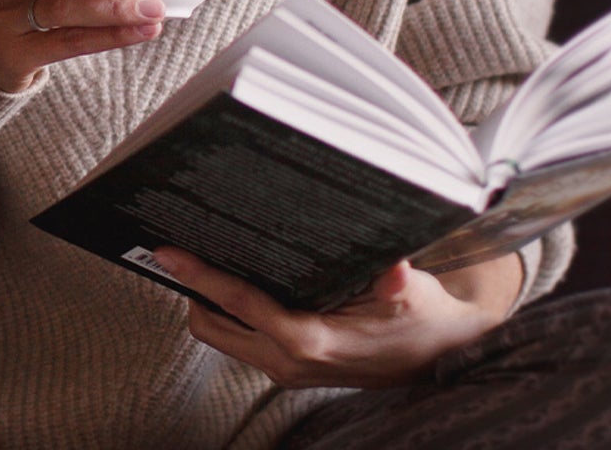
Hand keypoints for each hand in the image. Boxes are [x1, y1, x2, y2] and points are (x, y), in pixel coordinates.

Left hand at [150, 248, 522, 388]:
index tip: (170, 252)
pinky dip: (229, 310)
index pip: (240, 304)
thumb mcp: (415, 295)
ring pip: (222, 334)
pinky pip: (242, 337)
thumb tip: (394, 267)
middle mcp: (289, 360)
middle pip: (213, 325)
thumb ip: (399, 283)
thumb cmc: (422, 320)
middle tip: (181, 244)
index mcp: (311, 340)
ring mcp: (287, 367)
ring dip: (208, 300)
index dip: (202, 277)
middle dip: (192, 288)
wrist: (440, 354)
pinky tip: (238, 275)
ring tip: (203, 254)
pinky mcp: (291, 365)